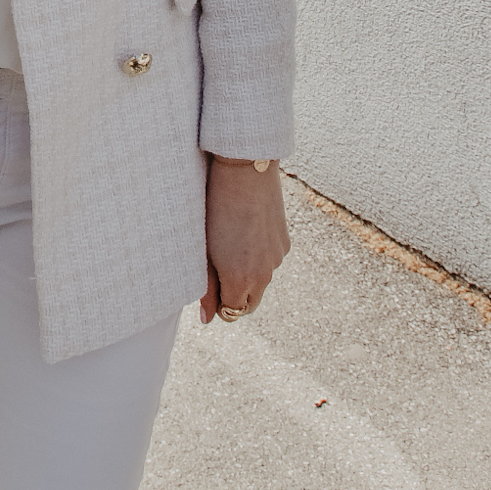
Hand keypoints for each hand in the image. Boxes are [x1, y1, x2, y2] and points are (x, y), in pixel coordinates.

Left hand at [200, 159, 289, 324]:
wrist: (246, 170)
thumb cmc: (215, 206)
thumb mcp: (205, 247)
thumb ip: (206, 287)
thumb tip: (207, 319)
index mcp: (241, 279)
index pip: (231, 312)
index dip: (218, 302)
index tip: (209, 285)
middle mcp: (264, 274)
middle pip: (250, 303)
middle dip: (235, 294)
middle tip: (218, 269)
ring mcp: (277, 258)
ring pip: (261, 280)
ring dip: (248, 271)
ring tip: (231, 241)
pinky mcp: (285, 242)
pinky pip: (271, 259)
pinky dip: (259, 254)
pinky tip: (246, 230)